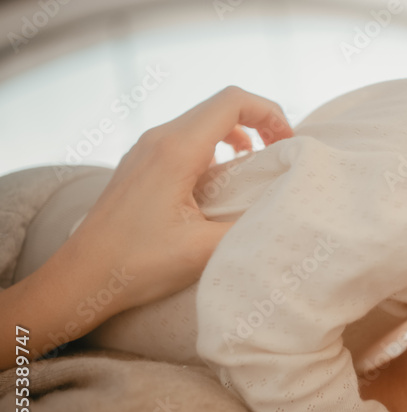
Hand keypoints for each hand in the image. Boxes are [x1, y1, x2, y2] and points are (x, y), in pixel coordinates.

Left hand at [67, 86, 293, 309]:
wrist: (82, 278)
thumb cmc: (138, 264)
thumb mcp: (205, 249)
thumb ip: (251, 224)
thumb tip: (287, 207)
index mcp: (176, 150)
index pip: (233, 102)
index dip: (270, 113)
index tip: (288, 144)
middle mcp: (158, 139)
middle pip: (220, 105)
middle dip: (259, 121)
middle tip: (281, 152)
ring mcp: (145, 149)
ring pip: (202, 120)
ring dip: (236, 132)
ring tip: (257, 162)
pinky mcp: (139, 164)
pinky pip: (184, 137)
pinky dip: (214, 146)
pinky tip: (221, 178)